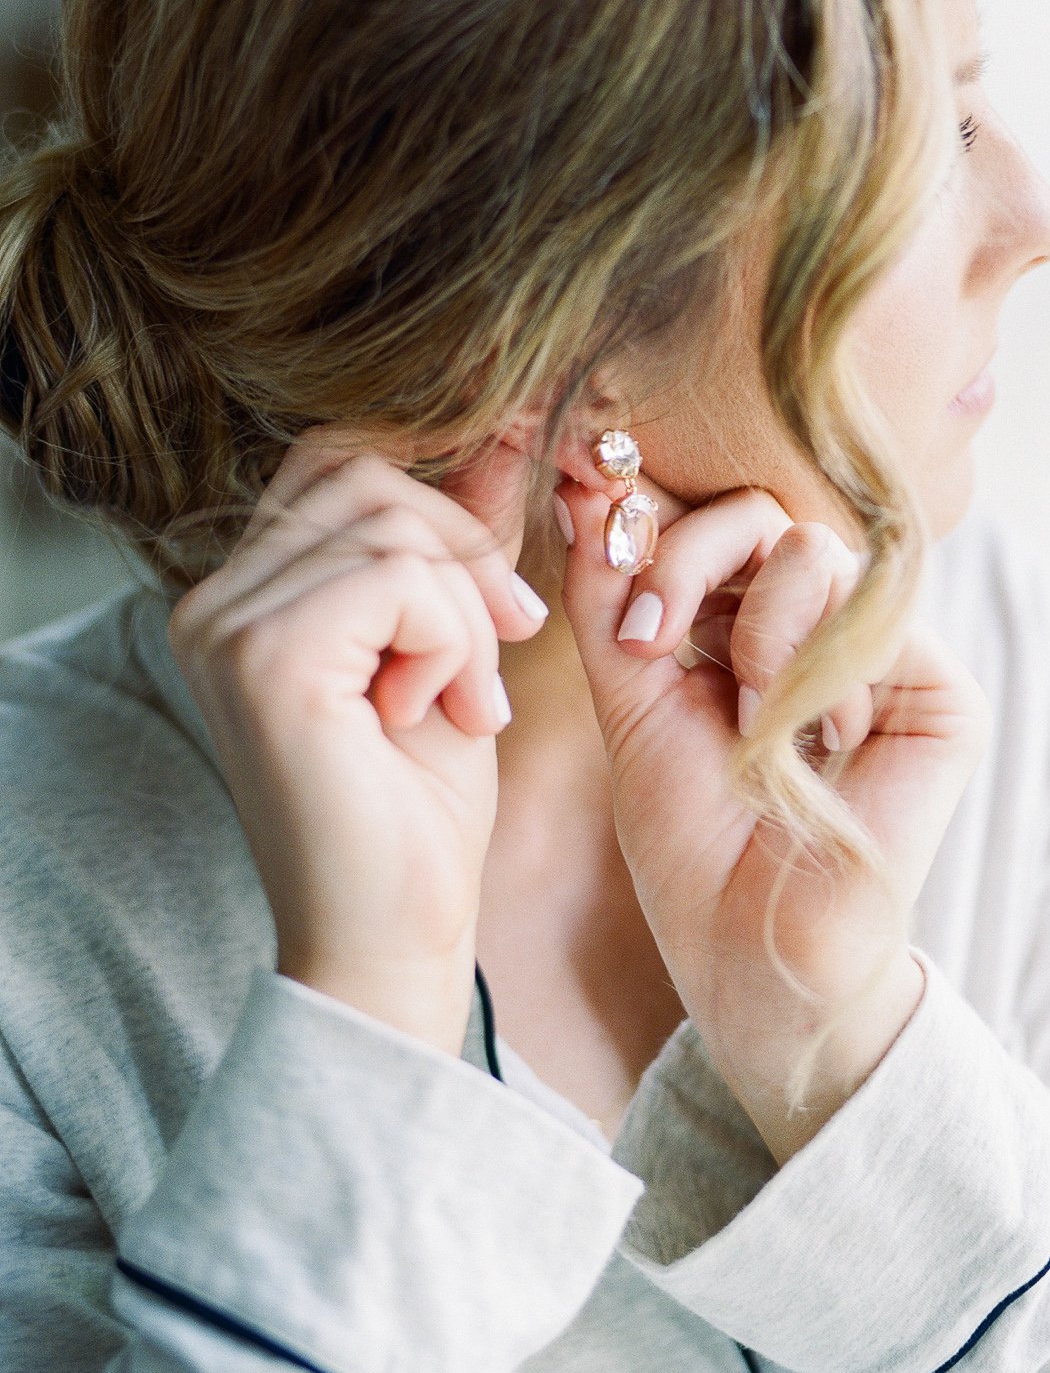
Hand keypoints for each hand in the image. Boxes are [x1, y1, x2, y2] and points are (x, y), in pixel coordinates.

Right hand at [167, 425, 547, 1052]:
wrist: (394, 939)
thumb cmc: (419, 815)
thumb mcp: (452, 653)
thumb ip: (454, 551)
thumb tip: (505, 433)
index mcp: (245, 597)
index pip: (340, 466)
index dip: (440, 506)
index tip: (504, 598)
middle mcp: (215, 602)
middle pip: (362, 473)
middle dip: (463, 550)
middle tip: (510, 642)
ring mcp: (228, 626)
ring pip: (392, 526)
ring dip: (466, 615)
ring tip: (470, 705)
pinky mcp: (264, 658)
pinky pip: (399, 578)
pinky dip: (455, 643)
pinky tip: (450, 717)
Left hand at [555, 474, 989, 1161]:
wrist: (751, 955)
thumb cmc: (692, 845)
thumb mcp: (631, 705)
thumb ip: (612, 600)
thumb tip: (584, 489)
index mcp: (752, 627)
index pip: (716, 523)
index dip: (659, 509)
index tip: (589, 501)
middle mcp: (825, 631)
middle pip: (762, 515)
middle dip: (686, 558)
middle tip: (646, 635)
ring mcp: (887, 658)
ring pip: (812, 547)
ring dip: (751, 628)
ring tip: (743, 717)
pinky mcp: (942, 695)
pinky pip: (866, 610)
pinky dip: (807, 666)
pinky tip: (802, 736)